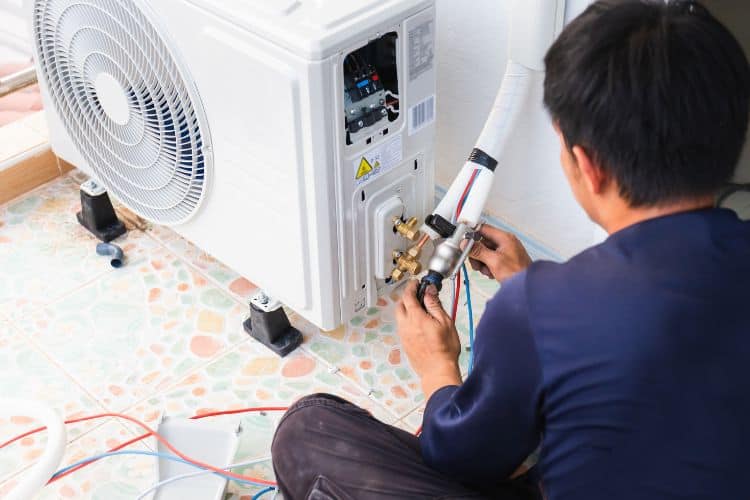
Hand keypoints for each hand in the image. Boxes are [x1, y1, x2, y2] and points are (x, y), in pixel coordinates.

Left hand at [396, 281, 461, 399]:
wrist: (437, 370)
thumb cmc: (444, 349)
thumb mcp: (445, 322)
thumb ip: (435, 304)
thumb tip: (429, 291)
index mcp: (416, 317)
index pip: (408, 296)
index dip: (412, 286)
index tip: (416, 283)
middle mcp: (406, 325)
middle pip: (400, 304)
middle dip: (407, 296)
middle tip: (417, 294)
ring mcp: (404, 335)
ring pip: (400, 316)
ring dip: (406, 308)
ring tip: (419, 309)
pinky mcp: (404, 343)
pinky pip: (402, 326)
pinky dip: (407, 320)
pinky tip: (418, 323)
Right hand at [468, 225, 531, 282]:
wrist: (526, 287)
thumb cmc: (517, 273)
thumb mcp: (494, 261)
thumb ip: (478, 251)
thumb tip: (466, 244)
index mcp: (504, 238)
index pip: (483, 229)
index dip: (472, 234)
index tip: (464, 241)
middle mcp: (505, 243)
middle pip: (482, 242)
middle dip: (477, 253)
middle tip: (476, 262)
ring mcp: (505, 252)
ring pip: (485, 252)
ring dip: (481, 262)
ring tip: (485, 270)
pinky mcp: (504, 261)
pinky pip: (490, 260)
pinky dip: (487, 266)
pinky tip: (490, 272)